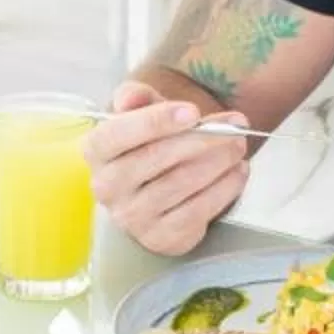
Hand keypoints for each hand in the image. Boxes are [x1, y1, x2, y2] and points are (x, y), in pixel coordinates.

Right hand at [84, 79, 249, 253]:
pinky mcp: (159, 237)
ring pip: (180, 183)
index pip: (118, 134)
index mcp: (96, 150)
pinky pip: (197, 211)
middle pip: (155, 158)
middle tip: (233, 128)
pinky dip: (224, 188)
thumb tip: (132, 97)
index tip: (193, 112)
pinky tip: (238, 172)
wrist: (157, 186)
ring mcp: (131, 216)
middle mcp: (107, 186)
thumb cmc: (149, 142)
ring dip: (218, 162)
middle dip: (201, 139)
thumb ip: (135, 96)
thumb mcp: (140, 111)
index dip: (156, 121)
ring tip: (238, 146)